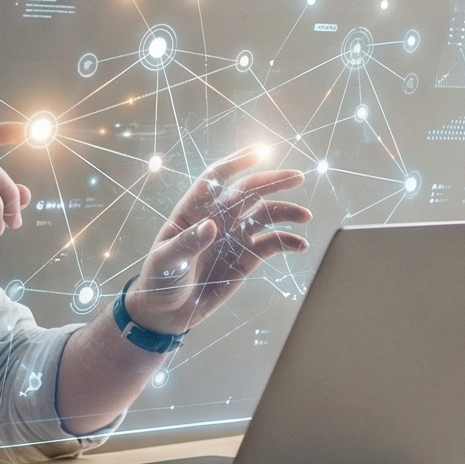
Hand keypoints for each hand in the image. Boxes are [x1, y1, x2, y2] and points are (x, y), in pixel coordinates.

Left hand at [123, 150, 309, 334]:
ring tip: (305, 215)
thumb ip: (187, 244)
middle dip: (272, 182)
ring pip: (265, 214)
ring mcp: (234, 236)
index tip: (258, 152)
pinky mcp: (246, 257)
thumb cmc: (159, 279)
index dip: (235, 163)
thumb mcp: (166, 261)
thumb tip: (211, 226)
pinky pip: (272, 243)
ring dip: (286, 211)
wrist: (167, 311)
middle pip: (249, 191)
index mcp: (194, 210)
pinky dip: (288, 242)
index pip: (215, 177)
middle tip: (297, 177)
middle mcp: (218, 217)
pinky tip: (301, 245)